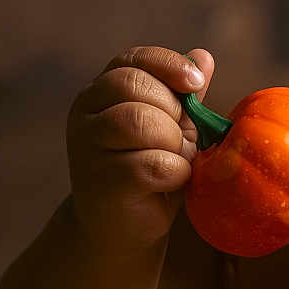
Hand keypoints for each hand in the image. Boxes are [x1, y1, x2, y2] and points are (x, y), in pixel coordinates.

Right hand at [66, 44, 214, 251]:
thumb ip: (183, 94)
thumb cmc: (150, 173)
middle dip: (171, 112)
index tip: (196, 84)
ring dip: (171, 142)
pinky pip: (151, 163)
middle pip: (135, 86)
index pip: (134, 60)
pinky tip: (168, 183)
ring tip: (172, 161)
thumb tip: (202, 56)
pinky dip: (173, 173)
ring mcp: (86, 146)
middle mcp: (85, 112)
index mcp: (101, 91)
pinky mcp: (100, 180)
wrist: (123, 231)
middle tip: (177, 140)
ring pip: (139, 120)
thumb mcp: (171, 127)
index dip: (168, 65)